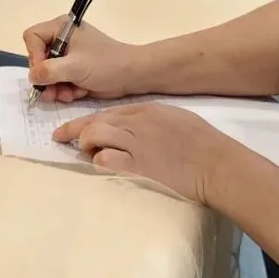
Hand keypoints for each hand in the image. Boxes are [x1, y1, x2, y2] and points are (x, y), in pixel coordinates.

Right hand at [22, 19, 138, 102]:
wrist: (131, 75)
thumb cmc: (106, 64)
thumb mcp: (75, 67)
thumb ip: (49, 71)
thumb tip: (32, 77)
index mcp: (61, 28)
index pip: (32, 37)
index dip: (34, 56)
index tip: (44, 72)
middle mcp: (61, 39)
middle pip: (38, 58)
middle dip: (46, 78)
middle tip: (53, 92)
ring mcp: (67, 56)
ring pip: (47, 74)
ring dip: (55, 88)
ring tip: (69, 94)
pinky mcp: (73, 70)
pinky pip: (58, 81)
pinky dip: (65, 90)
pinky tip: (77, 93)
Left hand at [53, 102, 228, 203]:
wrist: (216, 164)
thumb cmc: (203, 143)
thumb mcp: (175, 118)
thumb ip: (150, 120)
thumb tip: (130, 127)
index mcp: (146, 111)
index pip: (107, 113)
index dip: (85, 121)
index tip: (71, 130)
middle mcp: (136, 124)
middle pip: (94, 122)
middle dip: (74, 131)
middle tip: (62, 139)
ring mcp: (136, 145)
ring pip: (95, 136)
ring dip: (86, 146)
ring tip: (87, 155)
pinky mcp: (138, 166)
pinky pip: (105, 160)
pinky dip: (99, 162)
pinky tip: (102, 166)